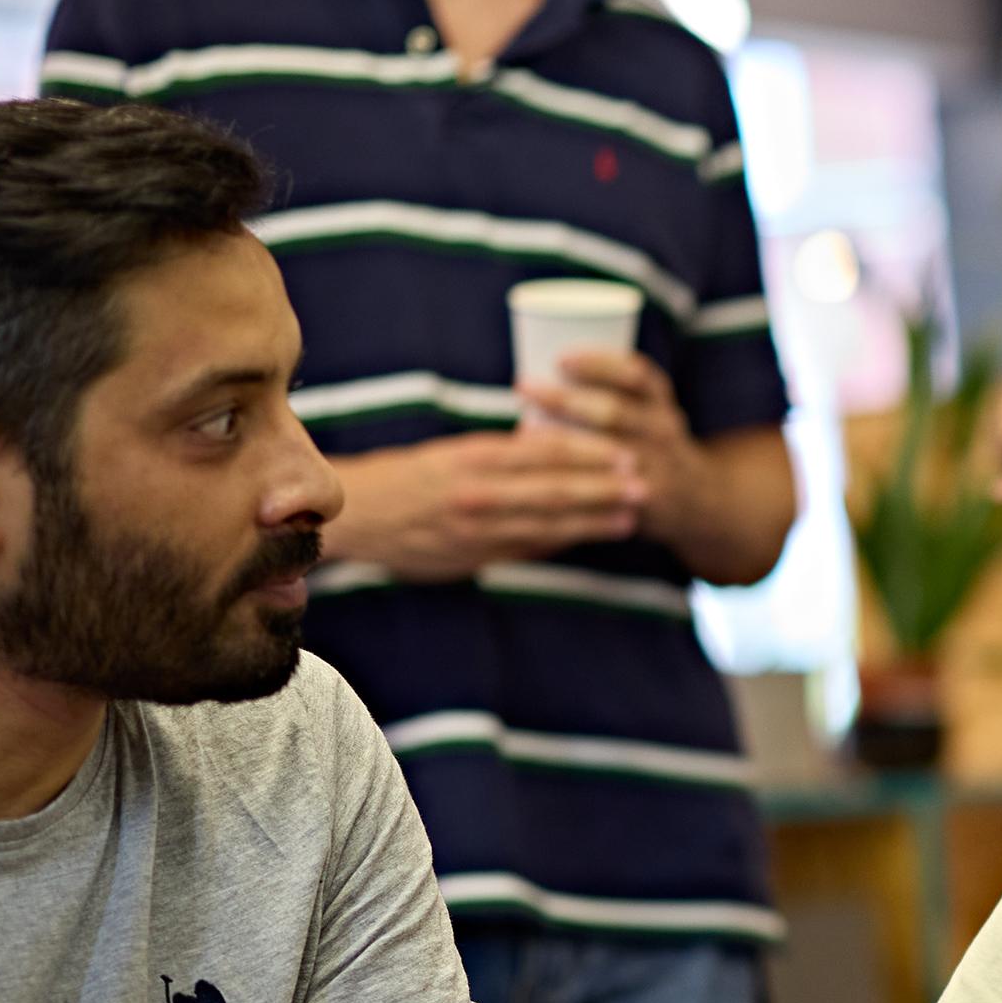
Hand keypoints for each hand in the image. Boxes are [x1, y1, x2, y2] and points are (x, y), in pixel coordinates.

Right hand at [323, 431, 643, 580]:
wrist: (358, 517)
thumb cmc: (408, 477)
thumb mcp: (452, 453)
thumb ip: (498, 455)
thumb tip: (547, 446)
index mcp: (474, 458)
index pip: (543, 453)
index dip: (589, 454)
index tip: (623, 451)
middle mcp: (479, 493)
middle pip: (555, 491)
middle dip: (603, 489)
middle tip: (643, 485)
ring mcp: (478, 530)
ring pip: (547, 524)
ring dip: (593, 521)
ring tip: (629, 517)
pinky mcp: (474, 556)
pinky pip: (528, 548)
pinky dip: (561, 541)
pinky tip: (588, 536)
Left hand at [523, 348, 709, 544]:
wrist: (693, 494)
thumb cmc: (645, 439)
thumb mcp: (643, 407)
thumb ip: (605, 389)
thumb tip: (534, 374)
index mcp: (658, 398)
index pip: (636, 374)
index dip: (599, 363)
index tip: (560, 357)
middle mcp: (661, 427)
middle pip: (615, 411)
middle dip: (565, 398)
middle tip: (524, 386)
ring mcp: (657, 464)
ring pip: (608, 450)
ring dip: (562, 437)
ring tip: (524, 427)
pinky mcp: (646, 497)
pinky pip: (607, 485)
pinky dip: (575, 475)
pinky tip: (544, 469)